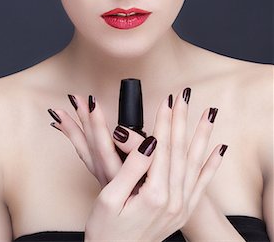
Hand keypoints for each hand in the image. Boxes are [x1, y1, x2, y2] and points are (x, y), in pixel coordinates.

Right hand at [48, 89, 227, 240]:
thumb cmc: (106, 232)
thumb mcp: (109, 199)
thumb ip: (131, 169)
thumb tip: (148, 142)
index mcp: (154, 195)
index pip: (163, 148)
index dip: (164, 122)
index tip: (166, 101)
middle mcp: (173, 200)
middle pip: (180, 151)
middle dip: (181, 121)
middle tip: (183, 97)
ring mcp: (180, 207)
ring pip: (194, 163)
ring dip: (200, 136)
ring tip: (207, 115)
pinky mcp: (182, 211)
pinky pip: (202, 184)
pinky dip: (212, 165)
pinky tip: (219, 149)